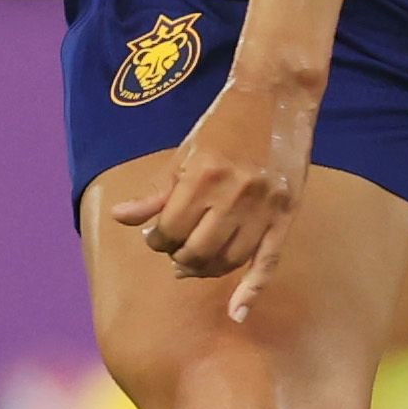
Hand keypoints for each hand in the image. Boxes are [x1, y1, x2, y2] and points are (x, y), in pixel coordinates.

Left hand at [105, 74, 313, 322]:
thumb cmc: (224, 123)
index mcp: (203, 177)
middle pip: (198, 251)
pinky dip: (252, 290)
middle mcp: (234, 194)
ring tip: (196, 261)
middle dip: (179, 257)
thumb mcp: (184, 154)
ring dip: (208, 269)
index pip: (171, 231)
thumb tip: (120, 218)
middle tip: (175, 249)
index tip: (156, 235)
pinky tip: (238, 312)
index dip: (158, 240)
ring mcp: (264, 205)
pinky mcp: (287, 212)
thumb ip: (156, 192)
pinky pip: (269, 260)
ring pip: (230, 260)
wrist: (276, 96)